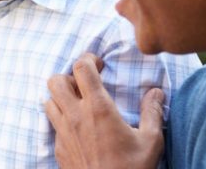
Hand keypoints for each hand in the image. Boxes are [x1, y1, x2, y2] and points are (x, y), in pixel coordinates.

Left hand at [45, 53, 163, 168]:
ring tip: (78, 102)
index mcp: (97, 108)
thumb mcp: (151, 141)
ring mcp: (63, 132)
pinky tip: (77, 126)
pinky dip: (60, 116)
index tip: (99, 64)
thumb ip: (153, 112)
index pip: (81, 68)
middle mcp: (75, 116)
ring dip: (61, 96)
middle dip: (68, 76)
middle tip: (85, 84)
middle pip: (55, 80)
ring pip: (48, 100)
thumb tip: (157, 92)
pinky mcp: (58, 147)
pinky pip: (52, 123)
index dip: (88, 59)